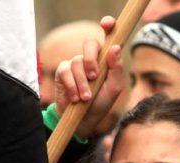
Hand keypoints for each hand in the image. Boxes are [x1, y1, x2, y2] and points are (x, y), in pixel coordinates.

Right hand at [54, 16, 123, 138]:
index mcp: (106, 59)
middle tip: (94, 77)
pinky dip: (72, 87)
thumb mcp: (114, 88)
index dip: (108, 25)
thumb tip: (115, 47)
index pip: (108, 36)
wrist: (83, 121)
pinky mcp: (62, 72)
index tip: (107, 24)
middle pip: (89, 44)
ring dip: (83, 83)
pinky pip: (66, 72)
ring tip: (86, 98)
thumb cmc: (101, 103)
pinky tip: (76, 98)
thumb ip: (116, 69)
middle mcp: (91, 58)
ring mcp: (75, 64)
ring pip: (77, 62)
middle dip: (91, 60)